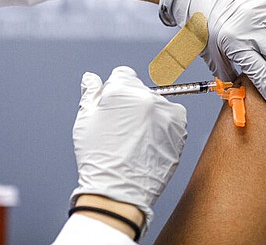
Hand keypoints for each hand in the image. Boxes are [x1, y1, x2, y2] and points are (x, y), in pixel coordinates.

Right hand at [70, 66, 187, 231]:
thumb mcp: (85, 121)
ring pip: (158, 104)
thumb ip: (90, 93)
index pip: (122, 75)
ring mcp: (166, 113)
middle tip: (123, 128)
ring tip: (137, 139)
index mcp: (122, 91)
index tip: (114, 109)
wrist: (119, 191)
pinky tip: (150, 143)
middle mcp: (148, 98)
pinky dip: (164, 127)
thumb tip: (91, 78)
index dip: (115, 92)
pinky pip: (173, 119)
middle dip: (132, 103)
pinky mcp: (180, 129)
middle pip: (140, 90)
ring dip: (150, 114)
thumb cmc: (99, 158)